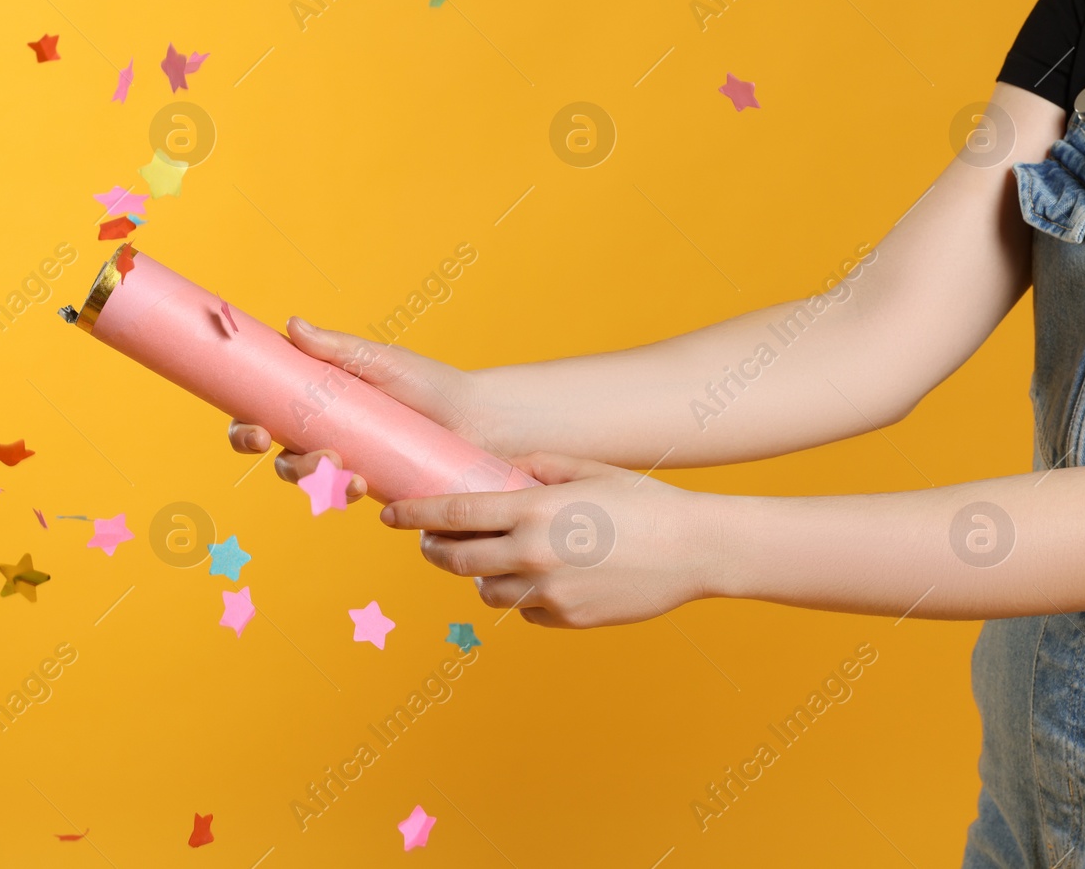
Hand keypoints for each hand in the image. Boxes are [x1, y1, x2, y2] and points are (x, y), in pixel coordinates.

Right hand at [226, 316, 490, 499]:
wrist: (479, 421)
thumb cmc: (430, 385)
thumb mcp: (382, 362)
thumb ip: (336, 349)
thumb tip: (293, 325)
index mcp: (313, 399)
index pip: (261, 415)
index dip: (245, 430)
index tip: (257, 434)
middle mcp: (321, 433)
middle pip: (278, 457)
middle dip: (287, 464)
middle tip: (314, 460)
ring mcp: (345, 462)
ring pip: (307, 481)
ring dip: (316, 479)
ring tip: (348, 471)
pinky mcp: (370, 487)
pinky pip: (341, 497)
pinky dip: (343, 493)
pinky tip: (362, 485)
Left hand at [379, 451, 720, 627]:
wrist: (695, 549)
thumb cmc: (642, 500)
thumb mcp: (585, 469)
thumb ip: (536, 466)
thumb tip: (500, 469)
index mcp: (533, 509)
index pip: (453, 513)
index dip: (414, 515)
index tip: (389, 515)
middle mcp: (532, 553)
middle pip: (455, 559)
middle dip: (434, 551)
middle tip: (430, 543)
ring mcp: (548, 591)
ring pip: (484, 590)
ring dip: (479, 575)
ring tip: (492, 558)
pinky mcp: (566, 619)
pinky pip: (524, 611)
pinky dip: (523, 596)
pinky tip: (543, 578)